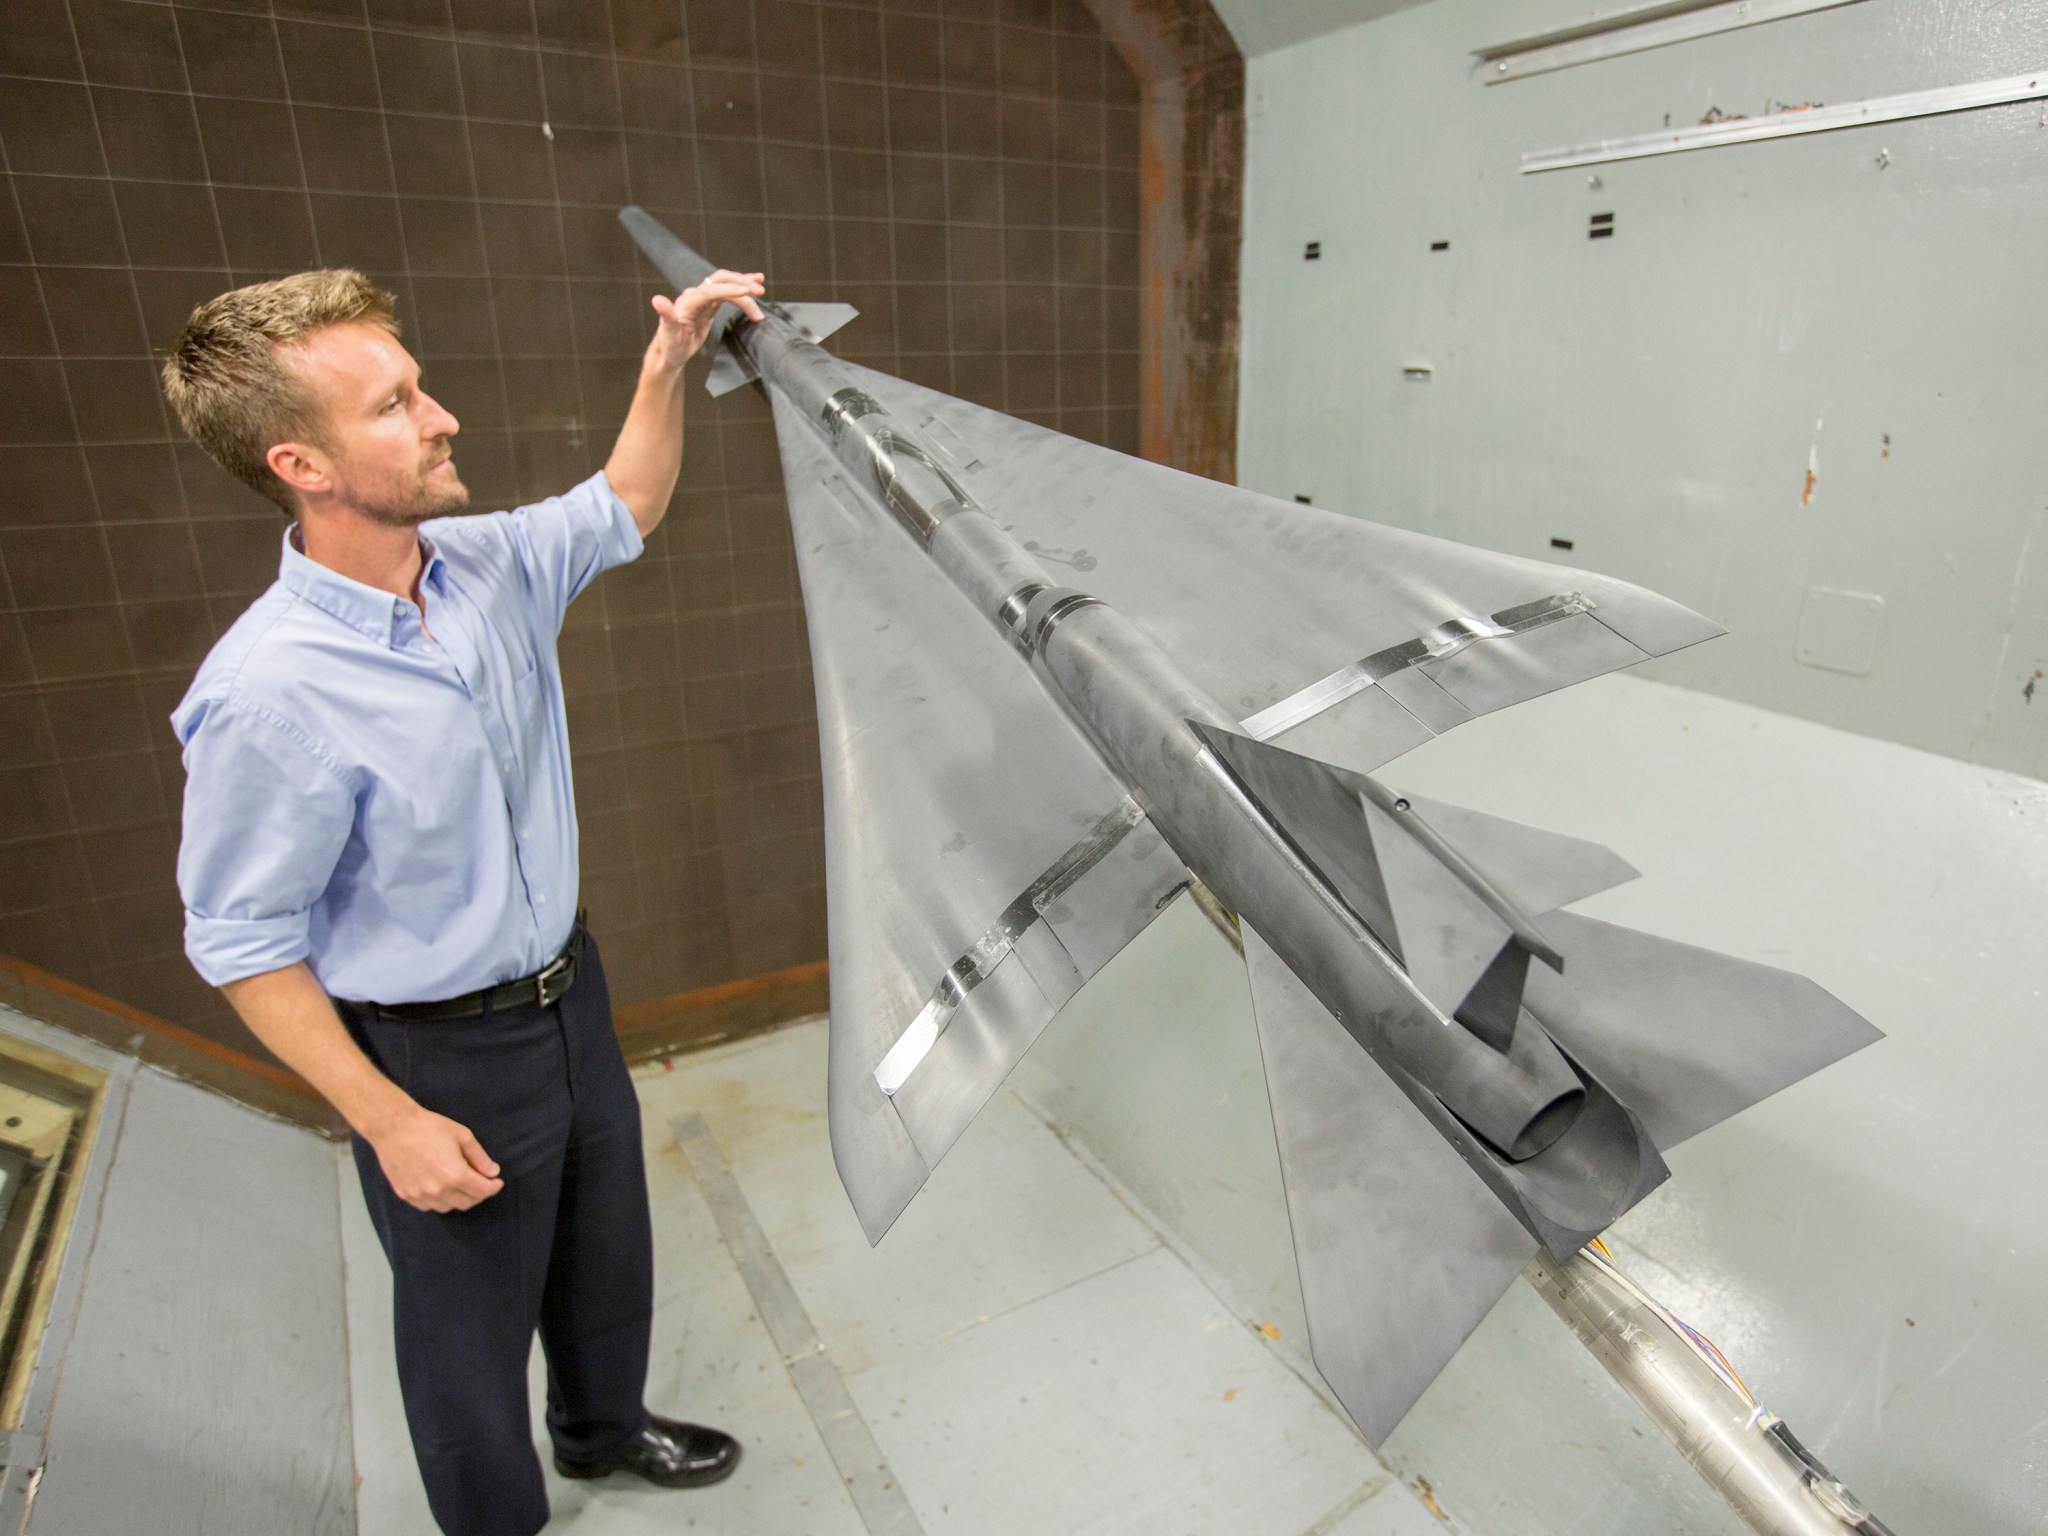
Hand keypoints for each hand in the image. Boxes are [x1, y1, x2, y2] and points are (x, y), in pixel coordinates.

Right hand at [370, 1104, 504, 1212]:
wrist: (393, 1128)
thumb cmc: (429, 1127)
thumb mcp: (462, 1136)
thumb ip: (480, 1157)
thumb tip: (492, 1172)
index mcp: (455, 1174)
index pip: (482, 1191)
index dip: (493, 1187)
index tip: (497, 1182)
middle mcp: (438, 1189)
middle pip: (467, 1203)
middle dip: (479, 1194)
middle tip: (481, 1182)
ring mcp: (420, 1194)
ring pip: (448, 1207)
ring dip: (459, 1199)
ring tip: (460, 1184)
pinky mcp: (406, 1195)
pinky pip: (428, 1206)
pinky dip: (439, 1200)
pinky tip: (441, 1187)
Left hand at [650, 269, 765, 372]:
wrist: (670, 352)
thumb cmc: (670, 345)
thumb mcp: (668, 334)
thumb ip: (665, 316)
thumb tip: (657, 300)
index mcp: (688, 301)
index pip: (711, 290)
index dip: (729, 289)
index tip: (747, 293)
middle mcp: (696, 295)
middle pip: (720, 280)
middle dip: (740, 282)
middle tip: (759, 291)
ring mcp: (703, 299)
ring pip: (726, 284)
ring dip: (744, 286)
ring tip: (761, 292)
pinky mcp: (710, 305)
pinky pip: (727, 293)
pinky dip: (740, 290)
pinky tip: (752, 290)